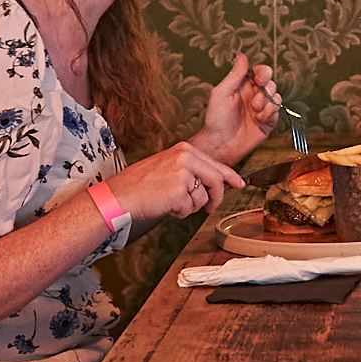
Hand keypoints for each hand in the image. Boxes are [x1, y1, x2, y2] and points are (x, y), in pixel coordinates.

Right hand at [112, 141, 244, 221]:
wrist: (120, 194)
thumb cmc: (141, 184)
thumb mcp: (168, 166)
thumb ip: (191, 170)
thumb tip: (213, 182)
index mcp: (185, 149)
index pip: (215, 164)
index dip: (230, 176)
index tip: (240, 183)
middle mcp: (187, 158)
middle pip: (216, 181)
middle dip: (216, 198)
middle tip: (210, 210)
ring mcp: (184, 174)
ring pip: (203, 198)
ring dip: (190, 206)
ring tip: (170, 201)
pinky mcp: (179, 192)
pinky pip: (190, 209)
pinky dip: (180, 212)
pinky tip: (165, 206)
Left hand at [192, 53, 279, 164]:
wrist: (221, 144)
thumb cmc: (216, 119)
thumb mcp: (222, 93)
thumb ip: (235, 74)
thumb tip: (241, 55)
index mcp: (243, 86)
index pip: (260, 72)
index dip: (263, 73)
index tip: (259, 80)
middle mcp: (254, 95)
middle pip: (271, 84)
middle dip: (265, 92)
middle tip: (254, 103)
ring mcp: (261, 109)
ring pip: (276, 98)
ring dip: (267, 105)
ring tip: (255, 113)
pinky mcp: (267, 122)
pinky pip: (277, 113)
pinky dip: (269, 115)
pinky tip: (259, 120)